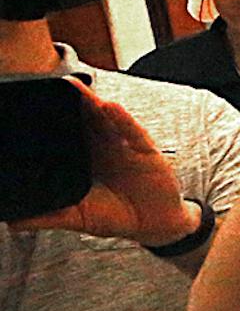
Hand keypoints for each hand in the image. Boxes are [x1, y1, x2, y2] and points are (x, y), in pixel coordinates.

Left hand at [12, 89, 197, 246]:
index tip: (29, 102)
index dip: (49, 116)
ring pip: (105, 118)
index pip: (64, 131)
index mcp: (84, 157)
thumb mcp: (78, 218)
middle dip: (69, 101)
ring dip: (91, 102)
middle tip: (48, 83)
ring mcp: (124, 145)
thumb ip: (48, 216)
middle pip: (83, 118)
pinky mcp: (145, 151)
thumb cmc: (116, 217)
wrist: (155, 226)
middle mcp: (103, 145)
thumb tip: (12, 222)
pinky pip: (132, 131)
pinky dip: (122, 119)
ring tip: (74, 87)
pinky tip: (110, 107)